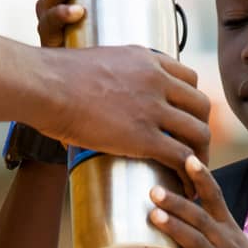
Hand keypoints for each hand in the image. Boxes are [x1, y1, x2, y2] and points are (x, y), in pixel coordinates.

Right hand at [40, 47, 210, 172]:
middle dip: (201, 128)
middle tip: (195, 148)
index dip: (191, 100)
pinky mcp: (145, 137)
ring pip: (198, 132)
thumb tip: (99, 92)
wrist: (45, 86)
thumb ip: (111, 76)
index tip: (186, 117)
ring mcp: (154, 109)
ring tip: (194, 173)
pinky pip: (182, 157)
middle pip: (200, 105)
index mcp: (146, 60)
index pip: (189, 77)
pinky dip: (190, 175)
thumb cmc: (55, 77)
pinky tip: (187, 187)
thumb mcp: (97, 62)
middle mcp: (157, 81)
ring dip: (201, 155)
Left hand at [150, 157, 247, 247]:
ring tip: (153, 215)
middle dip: (177, 202)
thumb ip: (207, 226)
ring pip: (196, 244)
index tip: (188, 157)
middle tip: (154, 189)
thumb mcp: (232, 240)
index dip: (202, 177)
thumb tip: (175, 209)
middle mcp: (225, 243)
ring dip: (175, 228)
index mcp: (227, 229)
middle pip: (200, 218)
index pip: (214, 197)